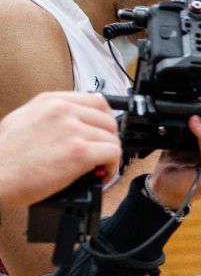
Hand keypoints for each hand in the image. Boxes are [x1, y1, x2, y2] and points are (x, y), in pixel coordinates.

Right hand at [0, 92, 119, 206]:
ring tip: (100, 168)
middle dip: (108, 139)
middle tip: (102, 153)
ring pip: (112, 138)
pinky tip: (102, 174)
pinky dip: (112, 167)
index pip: (96, 101)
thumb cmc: (4, 155)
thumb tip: (72, 124)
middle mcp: (63, 111)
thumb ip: (50, 117)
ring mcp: (72, 130)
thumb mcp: (23, 120)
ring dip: (110, 156)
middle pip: (108, 120)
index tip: (103, 132)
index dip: (105, 120)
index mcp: (50, 101)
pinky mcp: (79, 152)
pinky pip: (113, 154)